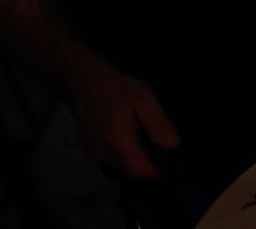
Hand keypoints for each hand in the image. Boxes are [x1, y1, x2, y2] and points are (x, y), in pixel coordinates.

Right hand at [71, 66, 178, 180]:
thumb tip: (172, 143)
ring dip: (134, 155)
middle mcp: (103, 151)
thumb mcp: (144, 100)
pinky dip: (122, 150)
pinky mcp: (91, 148)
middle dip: (146, 162)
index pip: (139, 171)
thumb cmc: (112, 88)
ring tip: (141, 134)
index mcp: (117, 142)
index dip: (155, 174)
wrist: (84, 81)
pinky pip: (110, 157)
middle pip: (130, 169)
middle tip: (158, 146)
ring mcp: (94, 151)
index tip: (167, 171)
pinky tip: (128, 133)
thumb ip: (158, 124)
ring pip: (120, 164)